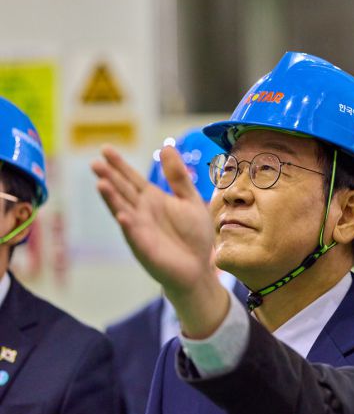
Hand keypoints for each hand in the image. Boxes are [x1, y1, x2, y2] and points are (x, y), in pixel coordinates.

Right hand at [91, 145, 228, 337]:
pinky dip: (128, 226)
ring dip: (112, 199)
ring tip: (101, 184)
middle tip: (95, 163)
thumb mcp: (189, 199)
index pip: (131, 178)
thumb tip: (166, 147)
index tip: (105, 148)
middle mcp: (141, 212)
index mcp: (152, 199)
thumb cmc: (193, 234)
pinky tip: (122, 216)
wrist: (199, 266)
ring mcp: (140, 230)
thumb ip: (177, 176)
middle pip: (122, 191)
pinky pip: (134, 236)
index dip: (119, 164)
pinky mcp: (145, 248)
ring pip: (123, 211)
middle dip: (109, 178)